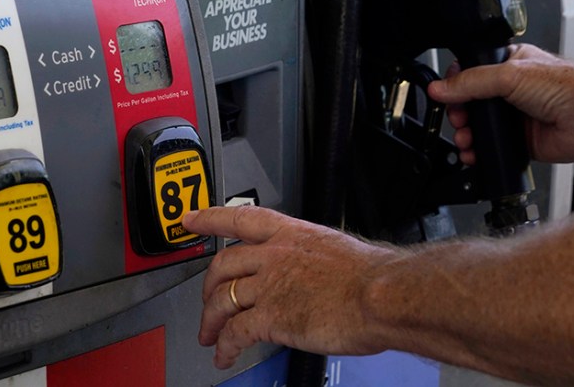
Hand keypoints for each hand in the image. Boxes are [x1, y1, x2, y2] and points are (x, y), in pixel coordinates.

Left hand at [182, 206, 394, 368]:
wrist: (383, 296)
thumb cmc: (373, 277)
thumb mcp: (336, 250)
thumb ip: (312, 258)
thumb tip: (311, 271)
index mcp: (291, 234)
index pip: (240, 218)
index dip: (210, 218)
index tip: (191, 219)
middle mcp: (274, 255)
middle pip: (223, 265)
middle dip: (207, 286)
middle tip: (205, 300)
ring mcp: (269, 285)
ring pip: (221, 299)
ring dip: (210, 321)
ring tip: (209, 336)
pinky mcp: (270, 316)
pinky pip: (235, 332)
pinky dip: (226, 346)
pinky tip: (225, 355)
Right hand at [427, 44, 573, 163]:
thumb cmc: (567, 87)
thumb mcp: (509, 75)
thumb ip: (470, 82)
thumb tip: (439, 88)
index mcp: (508, 65)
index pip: (470, 72)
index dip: (455, 84)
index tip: (445, 95)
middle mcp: (510, 90)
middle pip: (469, 103)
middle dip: (458, 114)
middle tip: (458, 119)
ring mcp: (514, 117)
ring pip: (478, 127)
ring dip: (466, 135)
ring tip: (465, 138)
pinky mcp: (518, 141)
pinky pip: (490, 148)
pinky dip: (478, 153)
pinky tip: (473, 153)